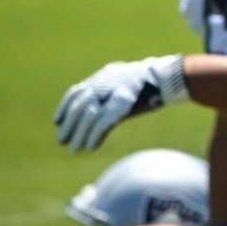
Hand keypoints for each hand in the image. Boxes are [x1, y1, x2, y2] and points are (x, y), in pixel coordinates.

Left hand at [55, 55, 188, 151]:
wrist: (168, 78)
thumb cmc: (150, 83)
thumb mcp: (126, 84)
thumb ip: (111, 92)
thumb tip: (97, 107)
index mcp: (104, 76)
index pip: (75, 92)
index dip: (65, 108)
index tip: (57, 122)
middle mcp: (105, 83)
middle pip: (80, 106)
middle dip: (70, 125)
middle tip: (62, 141)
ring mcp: (114, 92)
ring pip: (90, 116)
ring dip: (81, 135)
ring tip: (76, 149)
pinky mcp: (123, 104)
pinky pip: (103, 122)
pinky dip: (95, 135)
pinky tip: (91, 146)